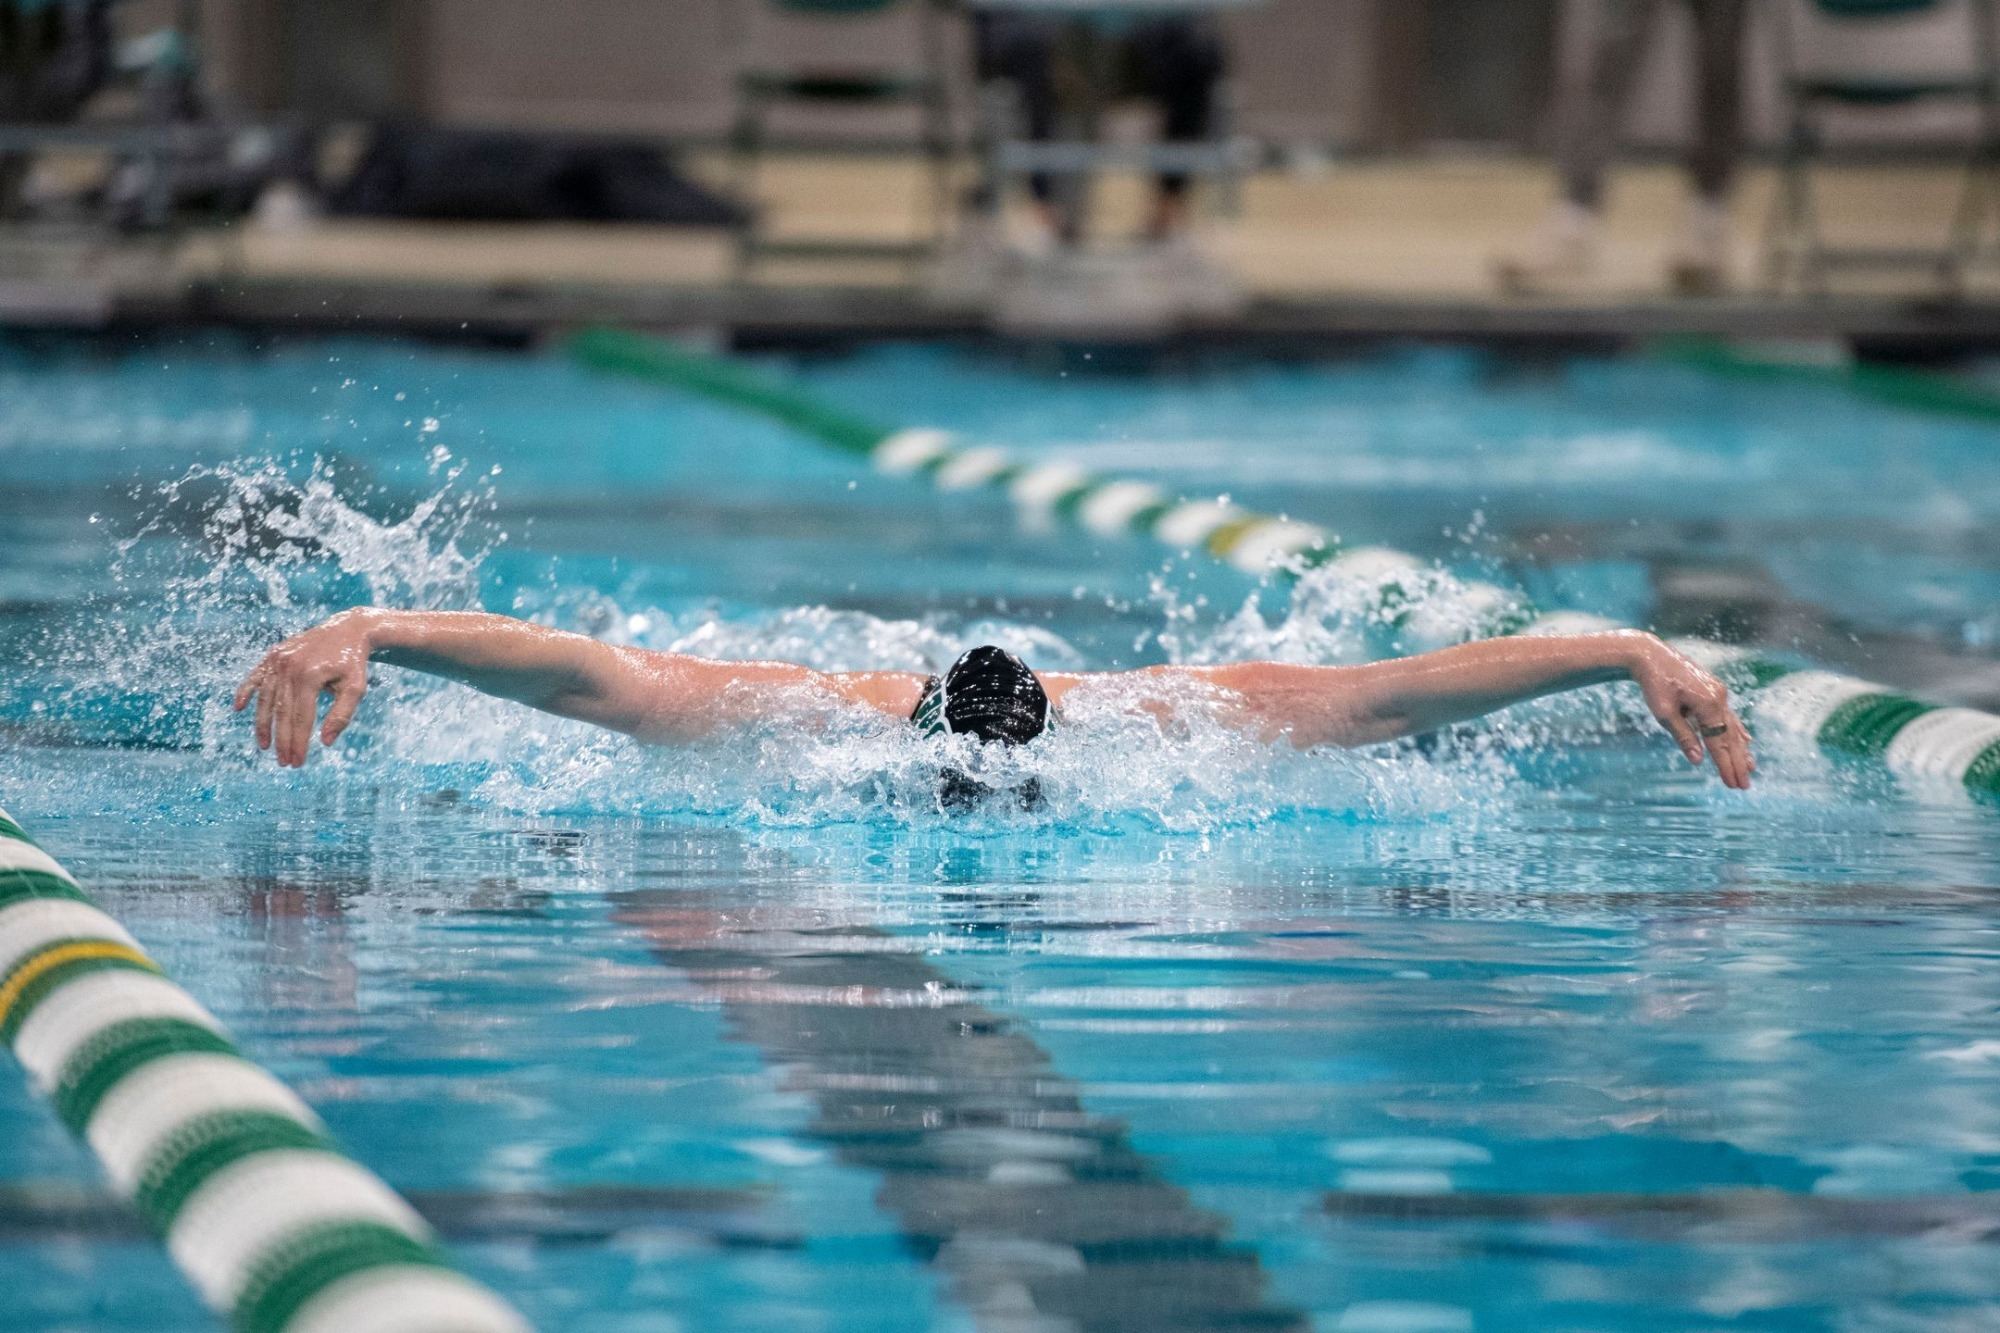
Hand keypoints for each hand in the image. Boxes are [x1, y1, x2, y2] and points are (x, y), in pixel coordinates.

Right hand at [233, 609, 376, 767]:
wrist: (348, 630)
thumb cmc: (353, 663)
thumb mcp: (356, 688)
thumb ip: (342, 715)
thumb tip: (325, 743)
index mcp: (310, 675)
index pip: (301, 717)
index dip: (299, 742)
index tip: (298, 763)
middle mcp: (289, 667)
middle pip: (282, 711)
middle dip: (282, 740)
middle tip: (284, 762)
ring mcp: (278, 659)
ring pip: (266, 698)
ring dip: (263, 724)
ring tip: (264, 746)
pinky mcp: (273, 655)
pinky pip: (256, 676)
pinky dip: (245, 691)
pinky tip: (238, 708)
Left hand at [1629, 637, 1753, 789]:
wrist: (1650, 654)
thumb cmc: (1654, 683)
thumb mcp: (1664, 713)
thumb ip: (1683, 736)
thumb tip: (1698, 760)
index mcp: (1708, 703)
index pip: (1718, 742)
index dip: (1726, 765)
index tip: (1733, 784)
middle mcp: (1719, 698)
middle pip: (1730, 736)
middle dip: (1737, 762)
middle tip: (1744, 786)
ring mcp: (1718, 693)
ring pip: (1732, 726)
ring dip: (1740, 748)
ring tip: (1750, 767)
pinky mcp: (1713, 690)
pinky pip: (1728, 715)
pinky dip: (1736, 730)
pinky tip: (1746, 740)